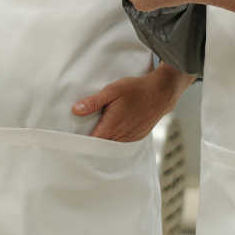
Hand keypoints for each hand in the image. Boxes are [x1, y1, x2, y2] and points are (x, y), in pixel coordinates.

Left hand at [72, 64, 197, 141]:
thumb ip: (93, 102)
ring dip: (105, 139)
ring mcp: (130, 138)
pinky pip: (122, 142)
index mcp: (111, 127)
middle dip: (92, 140)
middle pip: (101, 145)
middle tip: (83, 132)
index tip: (73, 139)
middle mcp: (121, 137)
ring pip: (112, 144)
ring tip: (96, 130)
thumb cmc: (136, 90)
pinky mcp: (138, 137)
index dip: (82, 142)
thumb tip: (76, 110)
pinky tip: (112, 129)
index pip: (92, 142)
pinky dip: (116, 138)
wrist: (161, 93)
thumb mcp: (112, 90)